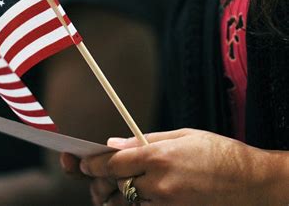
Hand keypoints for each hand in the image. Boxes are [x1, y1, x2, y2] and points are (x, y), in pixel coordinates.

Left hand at [67, 128, 287, 205]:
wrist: (253, 183)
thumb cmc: (219, 153)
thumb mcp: (182, 135)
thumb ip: (142, 141)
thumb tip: (113, 144)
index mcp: (158, 157)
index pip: (110, 164)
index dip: (90, 164)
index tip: (81, 162)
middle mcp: (158, 184)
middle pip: (111, 187)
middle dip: (97, 181)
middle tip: (93, 176)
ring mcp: (166, 205)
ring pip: (123, 204)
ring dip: (112, 196)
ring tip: (111, 187)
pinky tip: (135, 196)